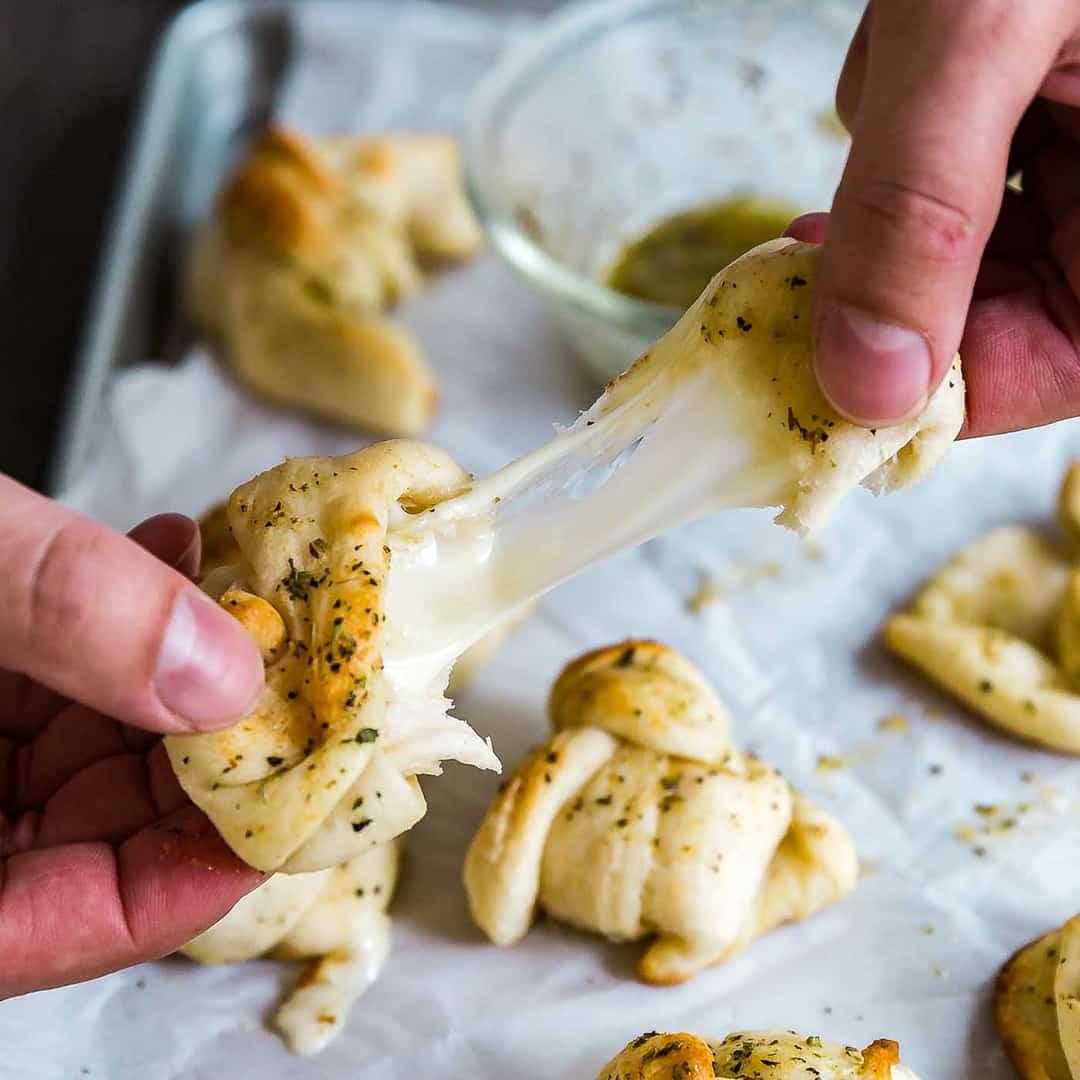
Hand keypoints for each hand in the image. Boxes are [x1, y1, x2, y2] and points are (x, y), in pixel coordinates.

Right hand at [0, 477, 264, 996]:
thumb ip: (52, 611)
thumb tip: (219, 673)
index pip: (81, 921)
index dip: (205, 868)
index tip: (307, 795)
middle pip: (105, 830)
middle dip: (216, 751)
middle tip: (309, 677)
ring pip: (92, 750)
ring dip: (183, 673)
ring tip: (256, 600)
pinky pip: (51, 684)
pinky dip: (117, 626)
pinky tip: (173, 557)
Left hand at [787, 0, 1079, 436]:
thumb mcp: (983, 31)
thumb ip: (920, 214)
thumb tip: (862, 387)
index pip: (1045, 370)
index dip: (931, 390)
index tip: (813, 377)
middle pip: (995, 308)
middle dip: (893, 268)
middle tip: (809, 254)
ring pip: (959, 231)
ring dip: (898, 176)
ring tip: (920, 60)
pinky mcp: (1050, 93)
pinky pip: (959, 153)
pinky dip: (913, 113)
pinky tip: (923, 35)